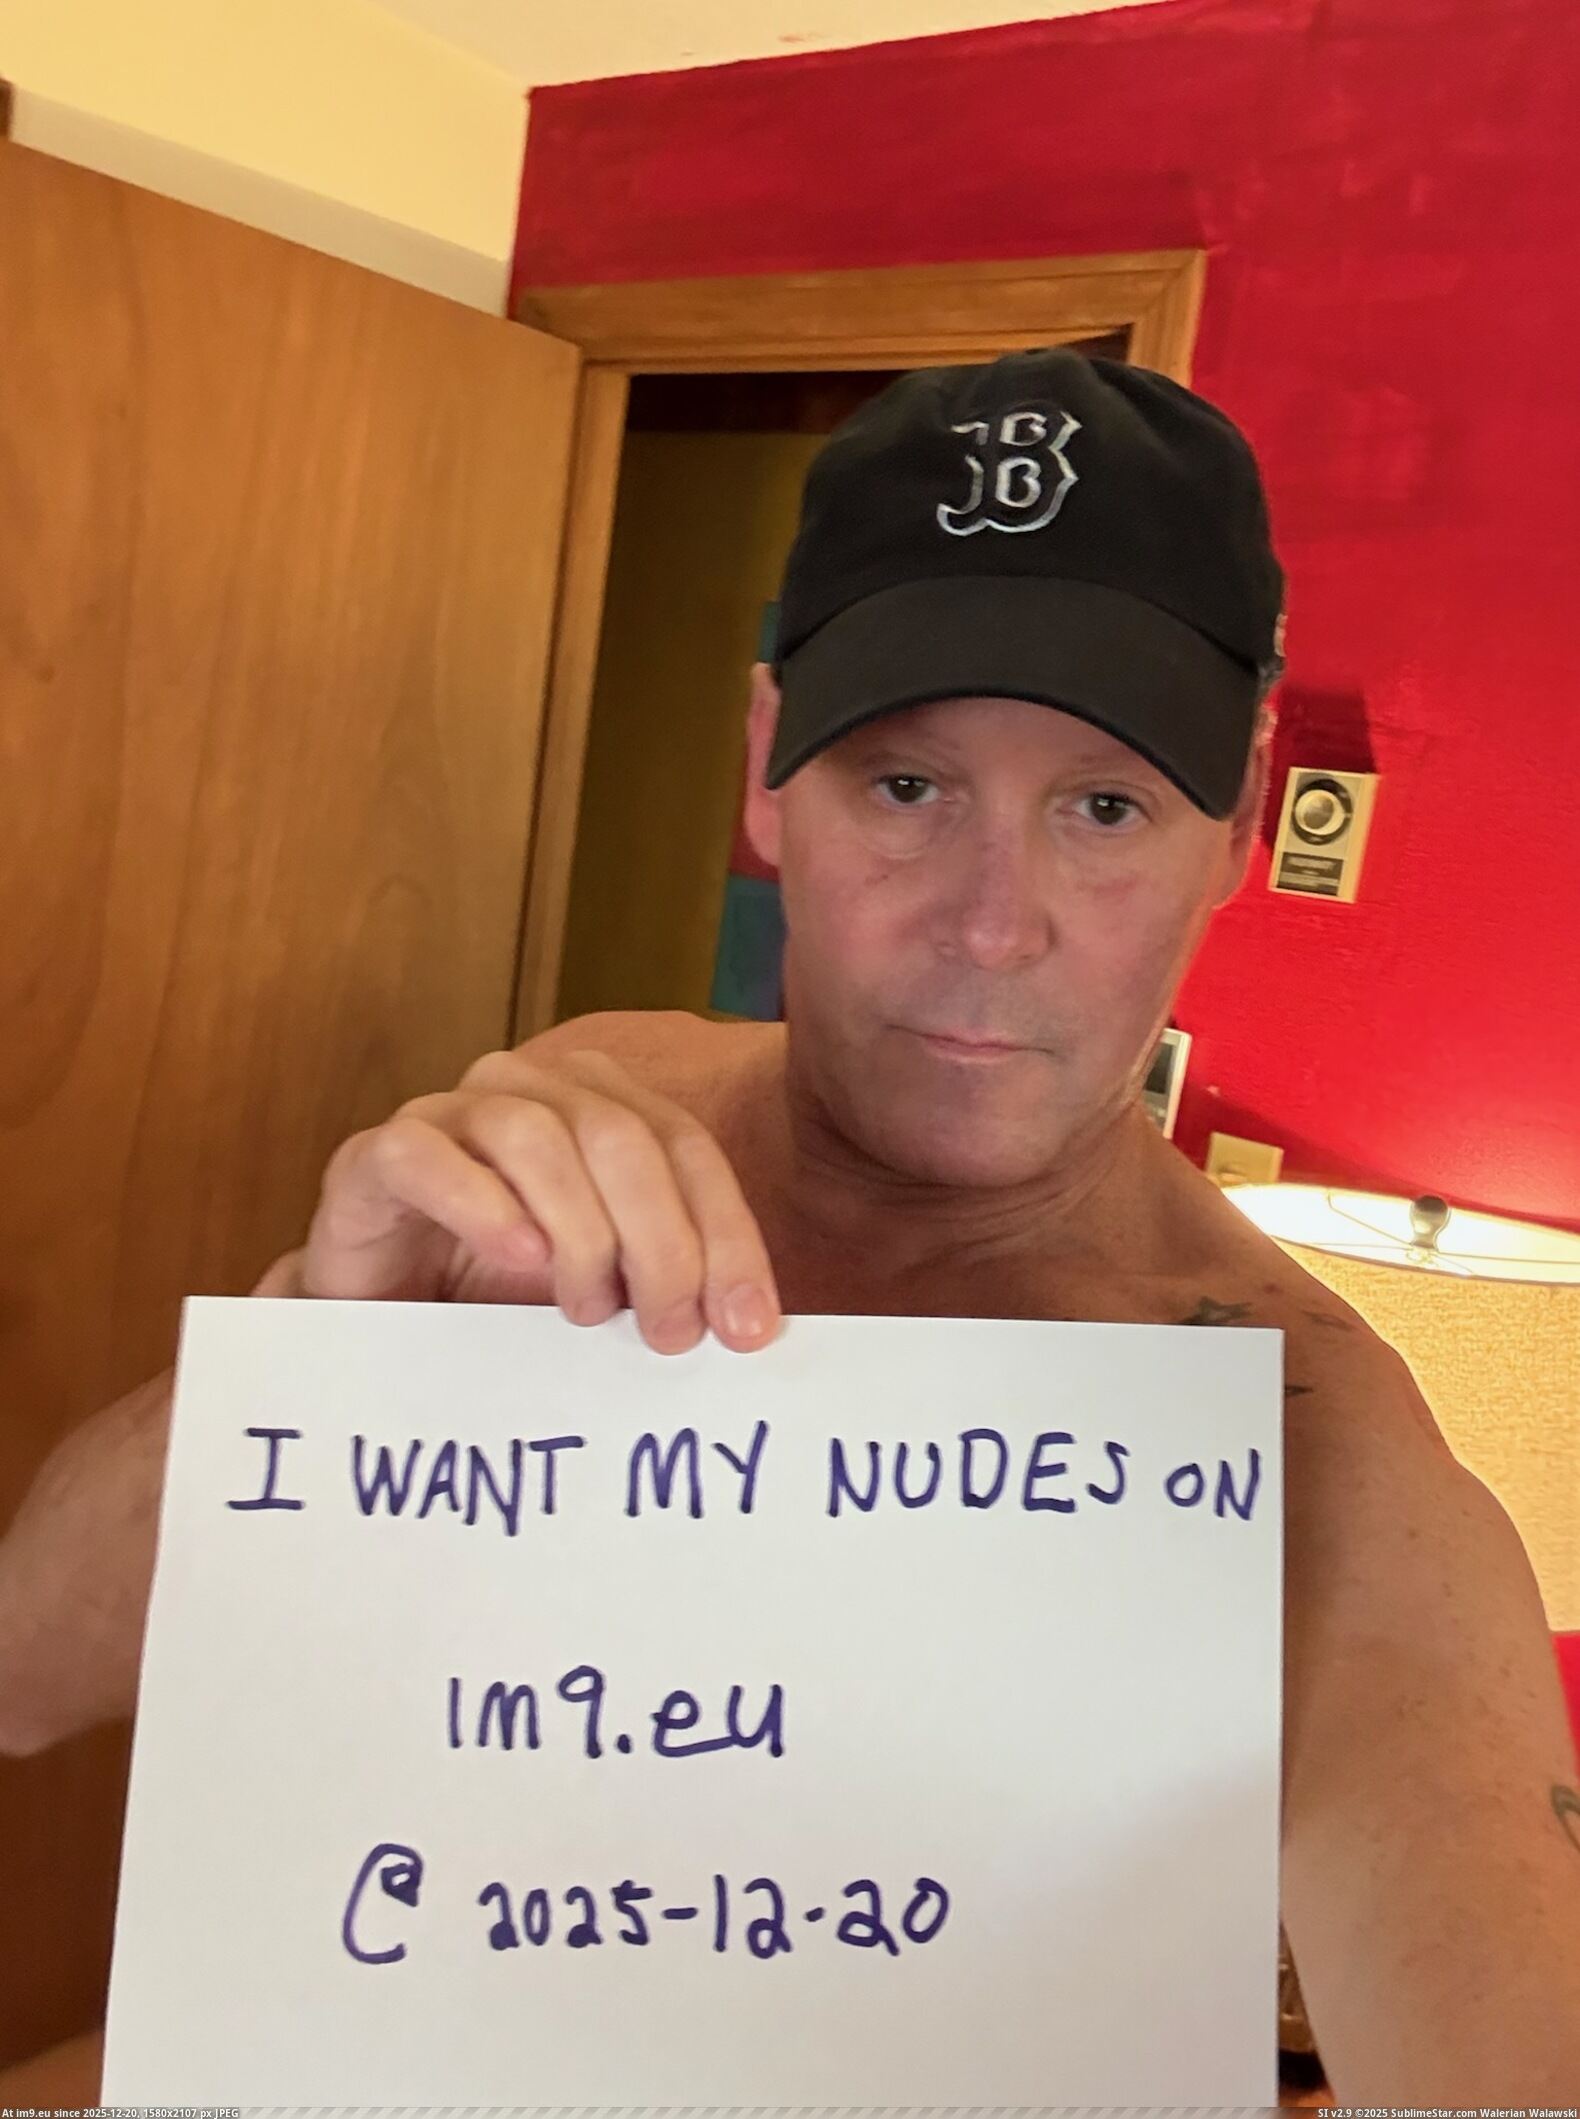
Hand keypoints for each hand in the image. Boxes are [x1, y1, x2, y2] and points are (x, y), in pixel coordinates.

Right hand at [270, 1047, 780, 1353]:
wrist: (378, 1325)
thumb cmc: (502, 1303)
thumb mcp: (610, 1290)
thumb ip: (670, 1286)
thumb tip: (753, 1327)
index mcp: (600, 1105)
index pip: (687, 1148)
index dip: (727, 1234)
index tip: (748, 1326)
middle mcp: (529, 1090)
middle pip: (621, 1137)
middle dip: (663, 1242)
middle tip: (670, 1332)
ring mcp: (447, 1114)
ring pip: (535, 1137)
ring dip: (579, 1231)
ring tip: (587, 1311)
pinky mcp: (373, 1157)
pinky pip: (427, 1156)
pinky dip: (481, 1205)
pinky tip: (519, 1258)